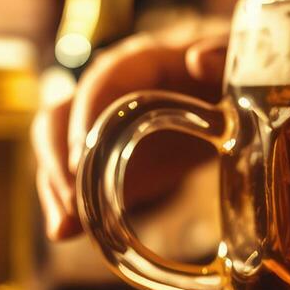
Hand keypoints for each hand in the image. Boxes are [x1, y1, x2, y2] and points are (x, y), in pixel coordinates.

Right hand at [32, 26, 227, 239]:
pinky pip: (73, 173)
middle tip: (72, 200)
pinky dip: (67, 201)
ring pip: (56, 144)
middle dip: (58, 157)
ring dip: (54, 184)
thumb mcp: (235, 68)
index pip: (105, 78)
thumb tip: (198, 59)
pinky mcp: (105, 156)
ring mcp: (100, 123)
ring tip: (65, 225)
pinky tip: (66, 231)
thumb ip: (226, 58)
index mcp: (144, 62)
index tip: (80, 158)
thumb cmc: (229, 76)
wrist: (227, 99)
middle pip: (62, 113)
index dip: (88, 115)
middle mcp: (110, 88)